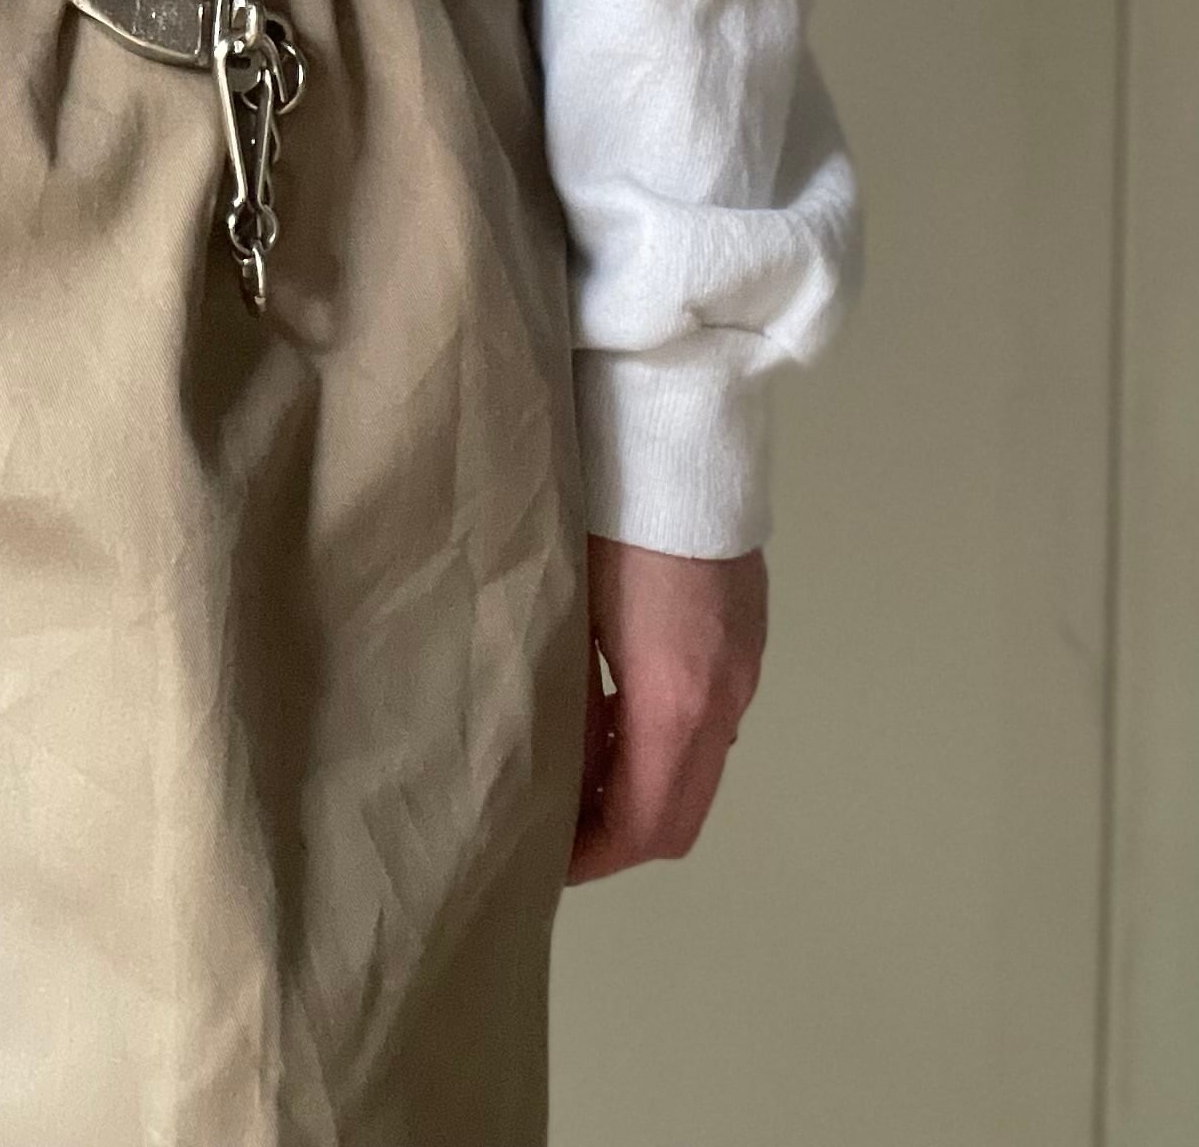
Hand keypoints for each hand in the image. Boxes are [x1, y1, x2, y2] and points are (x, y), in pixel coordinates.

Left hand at [567, 535, 766, 883]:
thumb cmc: (600, 515)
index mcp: (676, 700)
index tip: (542, 861)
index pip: (644, 823)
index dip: (592, 856)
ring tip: (570, 764)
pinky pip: (708, 718)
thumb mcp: (564, 610)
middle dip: (617, 834)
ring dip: (639, 783)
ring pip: (697, 765)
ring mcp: (744, 663)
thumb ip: (562, 697)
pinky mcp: (745, 631)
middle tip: (553, 825)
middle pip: (680, 811)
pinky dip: (661, 738)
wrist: (672, 426)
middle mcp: (725, 695)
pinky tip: (610, 705)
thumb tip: (543, 759)